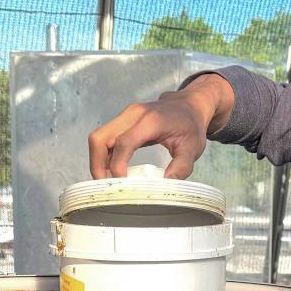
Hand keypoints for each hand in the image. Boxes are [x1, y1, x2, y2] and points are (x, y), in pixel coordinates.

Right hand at [87, 74, 233, 178]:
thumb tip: (164, 185)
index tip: (122, 183)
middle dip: (97, 164)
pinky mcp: (123, 121)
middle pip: (99, 138)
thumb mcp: (192, 148)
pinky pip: (105, 138)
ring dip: (98, 161)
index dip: (118, 165)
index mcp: (150, 121)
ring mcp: (125, 116)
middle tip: (105, 186)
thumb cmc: (191, 126)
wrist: (190, 105)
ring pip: (98, 138)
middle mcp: (132, 114)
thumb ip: (181, 168)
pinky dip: (105, 155)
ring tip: (108, 180)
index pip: (123, 143)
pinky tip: (113, 171)